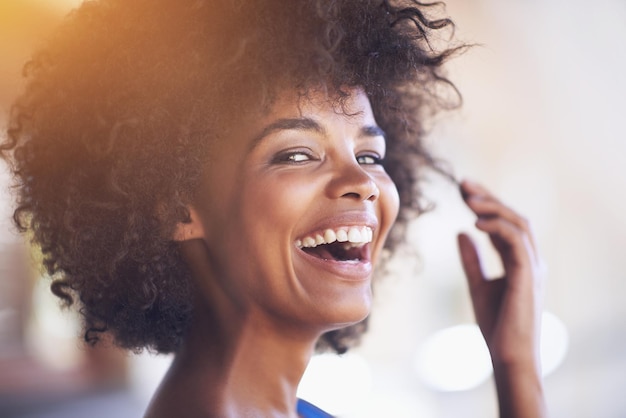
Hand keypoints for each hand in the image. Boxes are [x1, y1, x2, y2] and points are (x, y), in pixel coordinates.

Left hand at [457, 179, 546, 417]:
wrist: (508, 356)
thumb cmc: (497, 325)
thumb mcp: (478, 284)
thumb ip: (472, 259)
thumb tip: (460, 232)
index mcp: (520, 261)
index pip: (504, 223)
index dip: (485, 204)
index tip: (463, 189)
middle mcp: (531, 260)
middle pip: (513, 217)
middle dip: (488, 198)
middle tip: (463, 184)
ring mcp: (532, 267)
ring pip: (518, 224)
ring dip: (492, 207)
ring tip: (467, 197)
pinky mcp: (528, 276)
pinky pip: (517, 242)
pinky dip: (498, 227)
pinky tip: (475, 223)